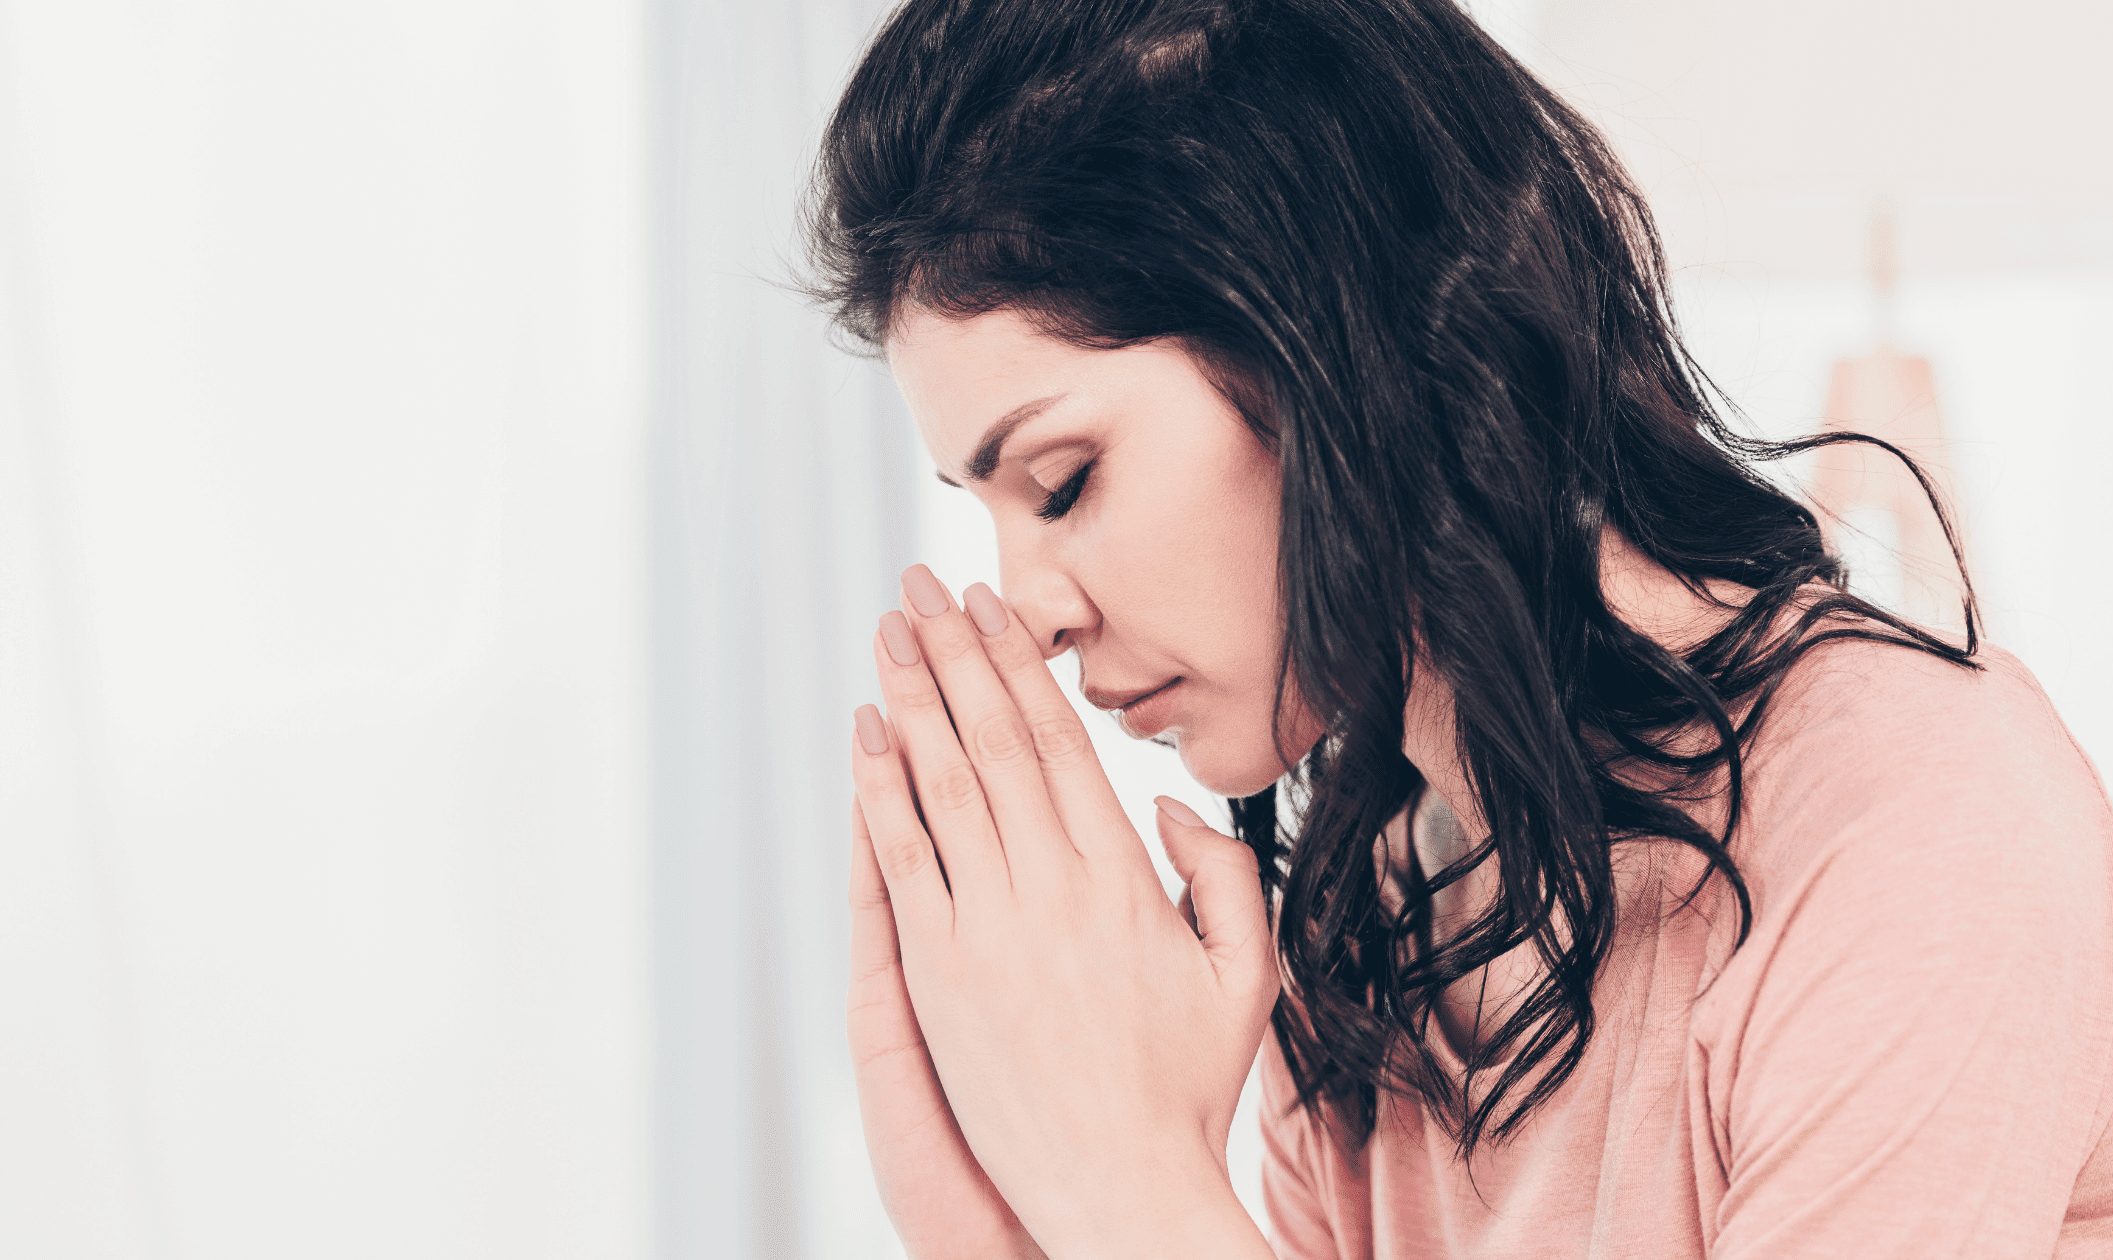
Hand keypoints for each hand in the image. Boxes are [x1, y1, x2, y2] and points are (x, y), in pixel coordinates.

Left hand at [850, 565, 1279, 1259]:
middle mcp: (1053, 887)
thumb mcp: (1247, 974)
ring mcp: (990, 927)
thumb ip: (1226, 877)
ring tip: (888, 631)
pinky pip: (902, 859)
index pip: (1061, 742)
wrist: (1120, 1186)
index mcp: (1126, 878)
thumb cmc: (1188, 1087)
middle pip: (995, 741)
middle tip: (920, 585)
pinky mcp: (939, 973)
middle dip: (954, 652)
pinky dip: (879, 789)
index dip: (1020, 665)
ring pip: (943, 783)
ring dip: (912, 697)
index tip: (992, 607)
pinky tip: (865, 733)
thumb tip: (1175, 808)